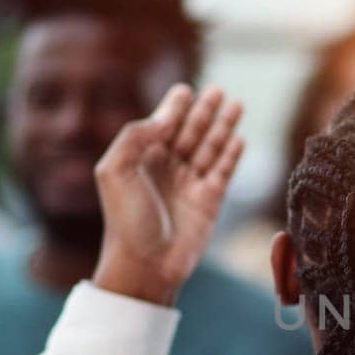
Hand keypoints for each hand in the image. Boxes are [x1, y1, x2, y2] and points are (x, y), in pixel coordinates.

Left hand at [93, 84, 245, 304]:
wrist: (145, 264)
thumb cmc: (125, 220)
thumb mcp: (115, 170)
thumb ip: (134, 136)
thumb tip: (164, 119)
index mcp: (141, 160)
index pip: (162, 125)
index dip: (174, 107)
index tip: (186, 90)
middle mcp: (167, 169)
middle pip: (190, 132)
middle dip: (204, 111)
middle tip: (219, 90)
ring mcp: (190, 185)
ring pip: (210, 148)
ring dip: (223, 126)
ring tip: (237, 104)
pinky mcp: (209, 202)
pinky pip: (223, 171)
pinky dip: (231, 155)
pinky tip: (239, 139)